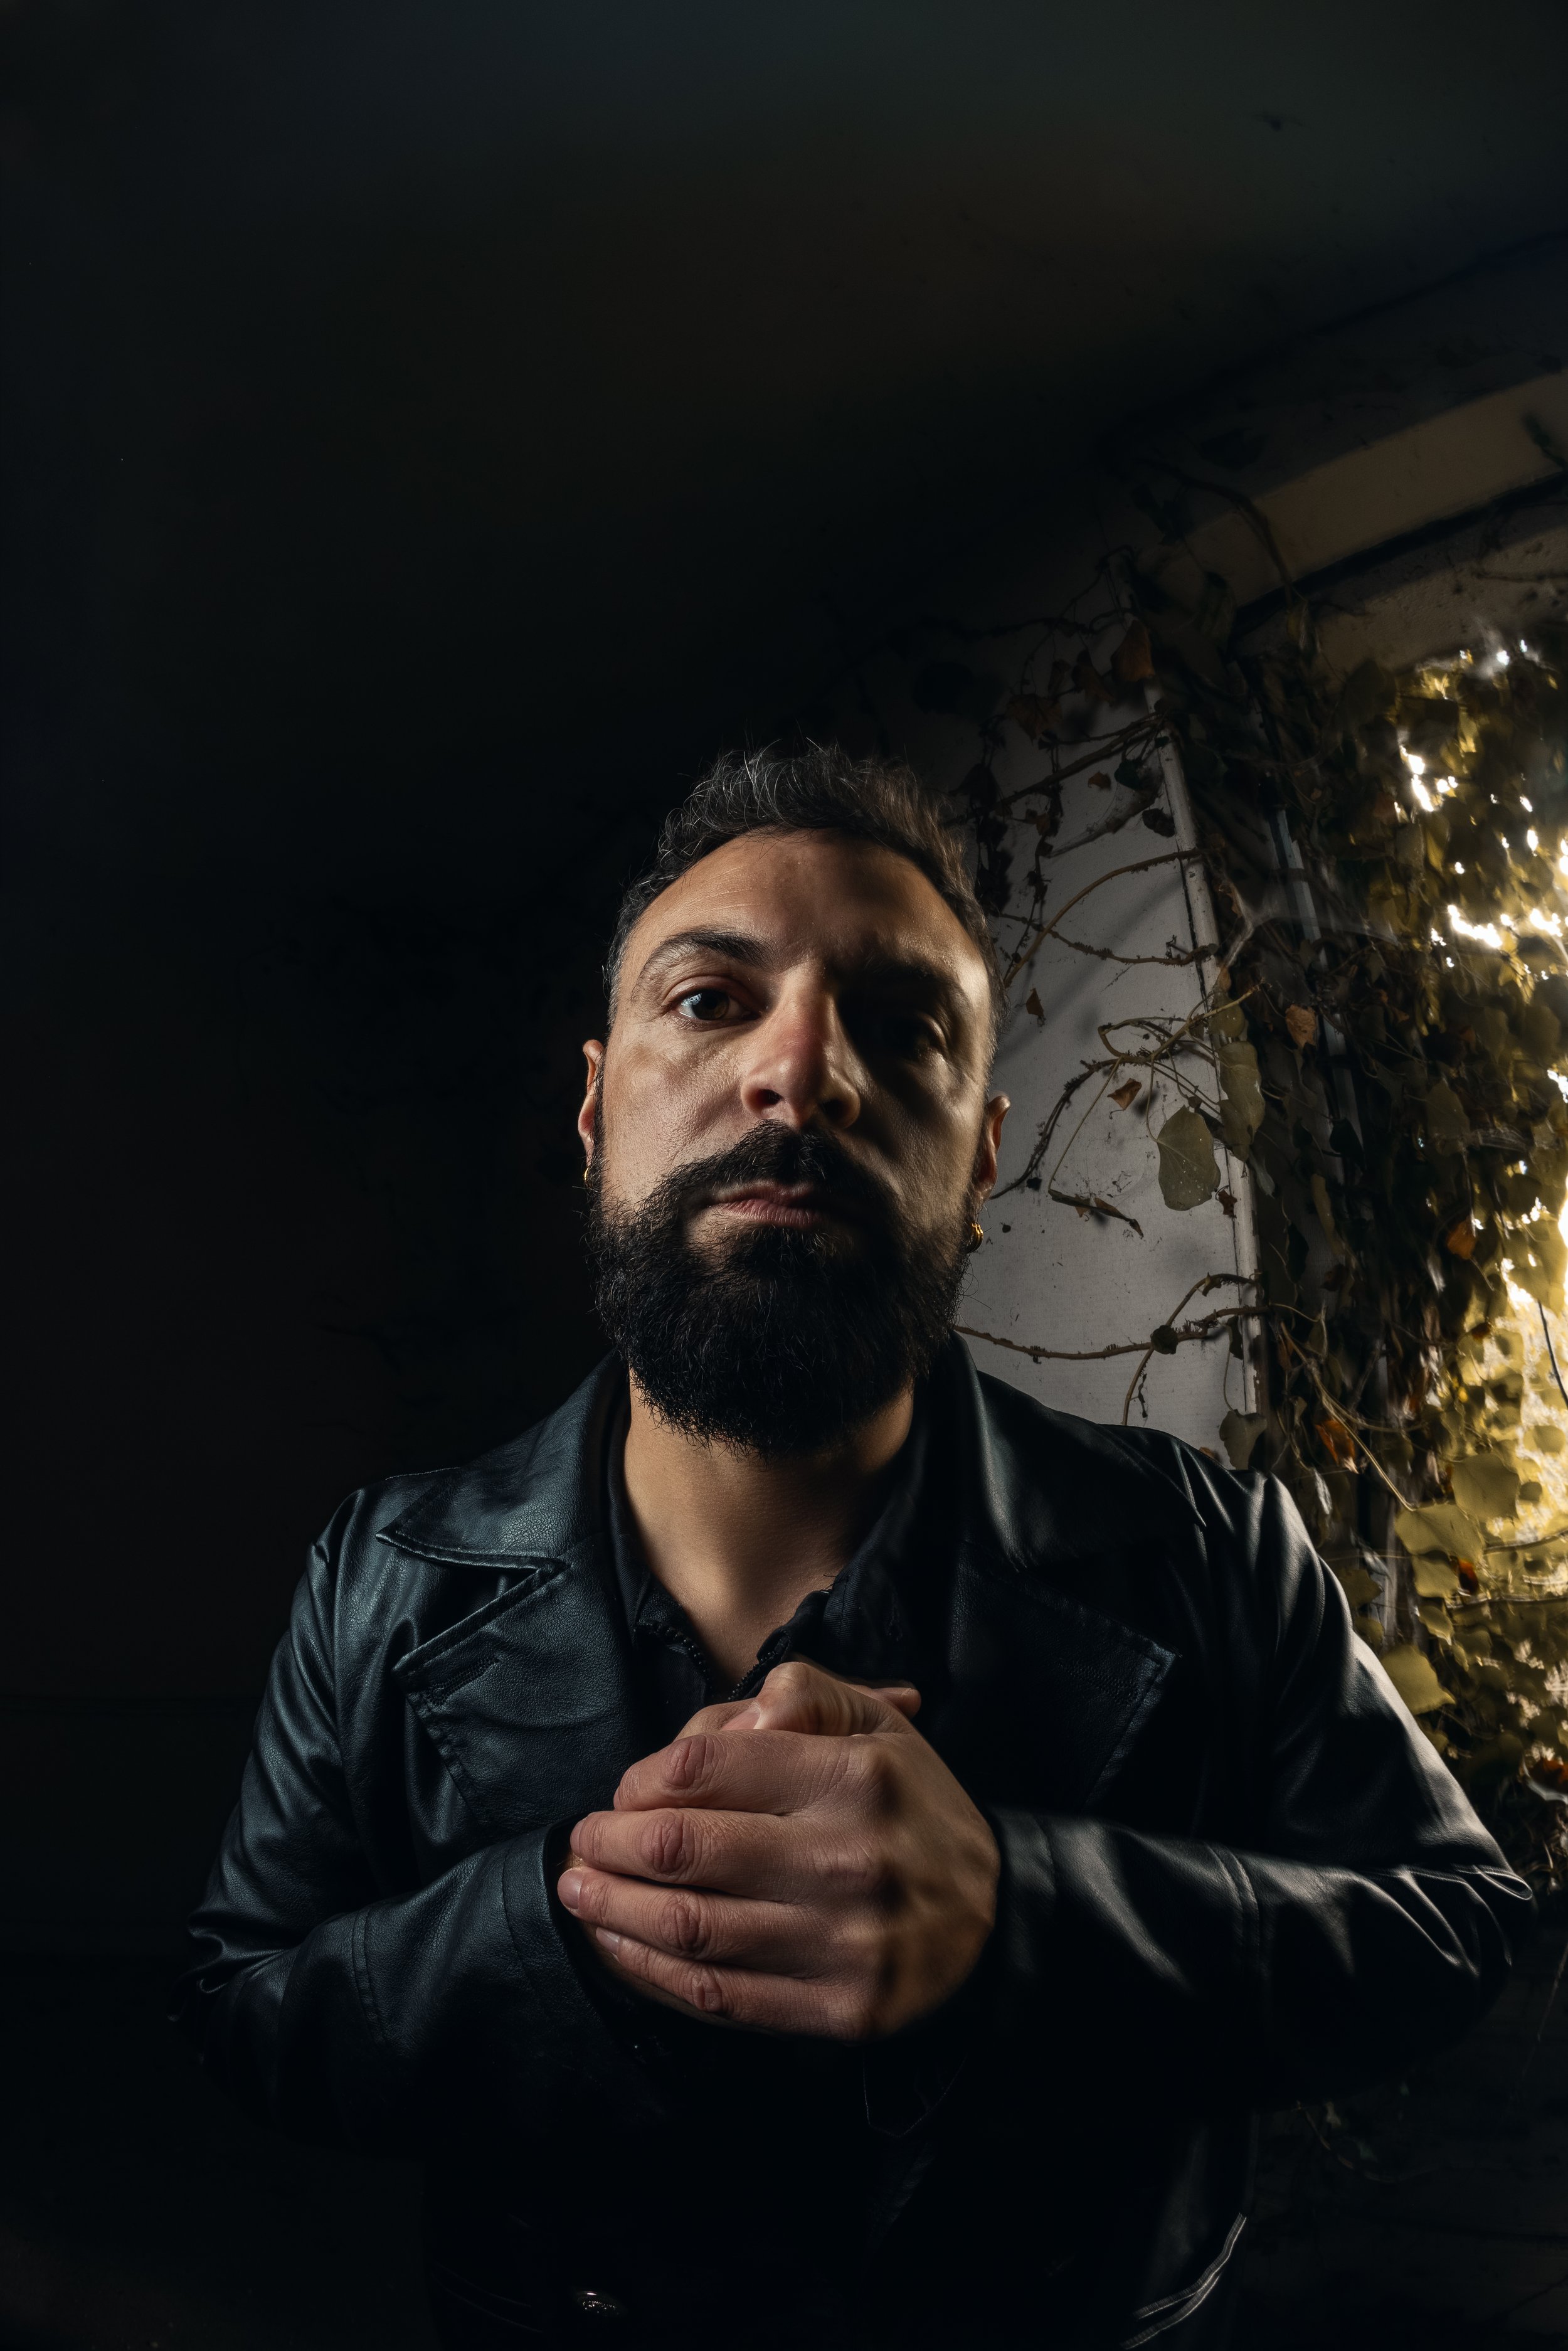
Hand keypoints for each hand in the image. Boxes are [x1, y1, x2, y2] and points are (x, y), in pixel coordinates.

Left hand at [556, 1658, 998, 2038]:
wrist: (992, 1919)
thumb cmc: (908, 1808)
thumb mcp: (874, 1723)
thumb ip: (803, 1691)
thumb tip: (741, 1713)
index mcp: (856, 1775)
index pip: (709, 1765)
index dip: (643, 1778)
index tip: (625, 1790)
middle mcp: (851, 1857)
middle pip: (685, 1848)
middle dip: (609, 1844)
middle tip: (581, 1841)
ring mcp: (846, 1942)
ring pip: (692, 1927)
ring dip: (614, 1909)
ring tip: (579, 1892)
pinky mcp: (839, 2009)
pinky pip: (721, 1994)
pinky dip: (654, 1971)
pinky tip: (622, 1945)